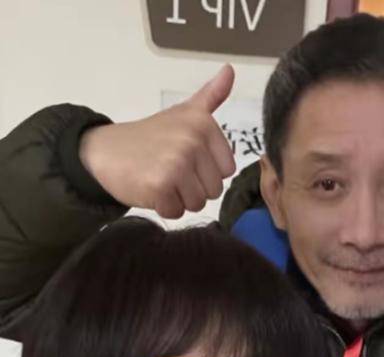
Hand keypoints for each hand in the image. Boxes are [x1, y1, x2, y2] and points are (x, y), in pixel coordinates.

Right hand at [79, 64, 235, 217]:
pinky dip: (164, 208)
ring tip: (161, 179)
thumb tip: (231, 69)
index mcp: (203, 124)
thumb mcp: (184, 112)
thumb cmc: (150, 136)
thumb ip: (211, 96)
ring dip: (179, 199)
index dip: (206, 172)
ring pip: (197, 203)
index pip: (226, 171)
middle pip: (213, 190)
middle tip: (169, 171)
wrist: (105, 150)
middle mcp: (192, 141)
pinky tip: (150, 189)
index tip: (186, 159)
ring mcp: (176, 163)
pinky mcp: (160, 185)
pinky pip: (177, 212)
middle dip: (192, 188)